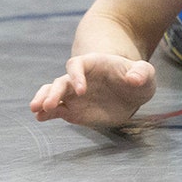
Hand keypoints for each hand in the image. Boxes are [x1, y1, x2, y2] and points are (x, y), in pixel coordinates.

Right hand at [30, 53, 156, 127]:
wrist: (131, 93)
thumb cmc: (137, 78)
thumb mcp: (146, 74)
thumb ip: (141, 73)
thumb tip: (134, 79)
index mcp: (94, 64)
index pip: (77, 65)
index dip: (76, 75)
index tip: (81, 91)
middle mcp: (80, 78)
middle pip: (61, 81)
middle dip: (53, 92)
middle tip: (48, 105)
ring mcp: (74, 94)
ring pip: (52, 94)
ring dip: (43, 99)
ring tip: (36, 110)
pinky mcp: (73, 110)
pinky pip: (56, 110)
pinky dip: (46, 113)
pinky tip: (39, 118)